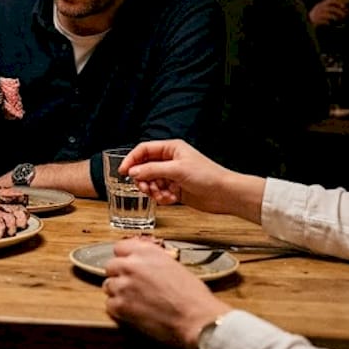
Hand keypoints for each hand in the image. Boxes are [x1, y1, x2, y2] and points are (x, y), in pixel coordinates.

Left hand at [103, 236, 230, 348]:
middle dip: (119, 276)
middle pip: (111, 266)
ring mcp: (123, 285)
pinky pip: (109, 305)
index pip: (120, 248)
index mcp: (146, 252)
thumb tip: (145, 266)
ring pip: (108, 286)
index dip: (124, 258)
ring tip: (135, 301)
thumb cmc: (193, 295)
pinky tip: (133, 313)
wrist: (196, 318)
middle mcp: (131, 265)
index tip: (128, 265)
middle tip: (131, 286)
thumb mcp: (174, 266)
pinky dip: (119, 310)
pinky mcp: (120, 306)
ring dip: (118, 293)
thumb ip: (154, 262)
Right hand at [122, 140, 264, 221]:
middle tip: (145, 188)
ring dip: (153, 191)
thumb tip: (133, 171)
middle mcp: (170, 161)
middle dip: (143, 180)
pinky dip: (162, 198)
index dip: (132, 160)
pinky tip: (171, 199)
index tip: (123, 172)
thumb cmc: (207, 176)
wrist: (225, 194)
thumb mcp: (177, 170)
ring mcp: (172, 175)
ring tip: (162, 196)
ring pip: (151, 182)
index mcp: (171, 149)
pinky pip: (159, 193)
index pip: (144, 150)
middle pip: (145, 168)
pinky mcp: (175, 189)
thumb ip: (152, 170)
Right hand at [308, 0, 348, 25]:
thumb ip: (330, 5)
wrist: (308, 19)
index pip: (330, 0)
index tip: (343, 6)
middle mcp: (320, 8)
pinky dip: (327, 22)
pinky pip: (324, 21)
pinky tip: (329, 23)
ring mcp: (318, 14)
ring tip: (337, 19)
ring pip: (328, 15)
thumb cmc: (318, 13)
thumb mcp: (322, 7)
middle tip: (344, 15)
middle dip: (338, 11)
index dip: (338, 2)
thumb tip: (342, 6)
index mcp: (322, 4)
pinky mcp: (316, 20)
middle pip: (331, 8)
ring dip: (334, 17)